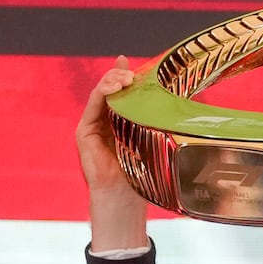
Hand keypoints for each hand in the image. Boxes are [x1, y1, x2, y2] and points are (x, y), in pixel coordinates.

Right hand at [77, 56, 148, 250]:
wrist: (124, 198)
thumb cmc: (142, 175)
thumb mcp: (154, 141)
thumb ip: (157, 122)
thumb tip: (178, 103)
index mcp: (122, 122)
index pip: (124, 94)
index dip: (127, 76)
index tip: (138, 65)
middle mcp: (105, 121)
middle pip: (111, 89)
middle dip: (121, 75)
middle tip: (135, 73)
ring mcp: (93, 124)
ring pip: (102, 92)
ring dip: (114, 80)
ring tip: (128, 77)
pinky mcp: (83, 130)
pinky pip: (93, 104)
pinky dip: (103, 92)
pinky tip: (116, 87)